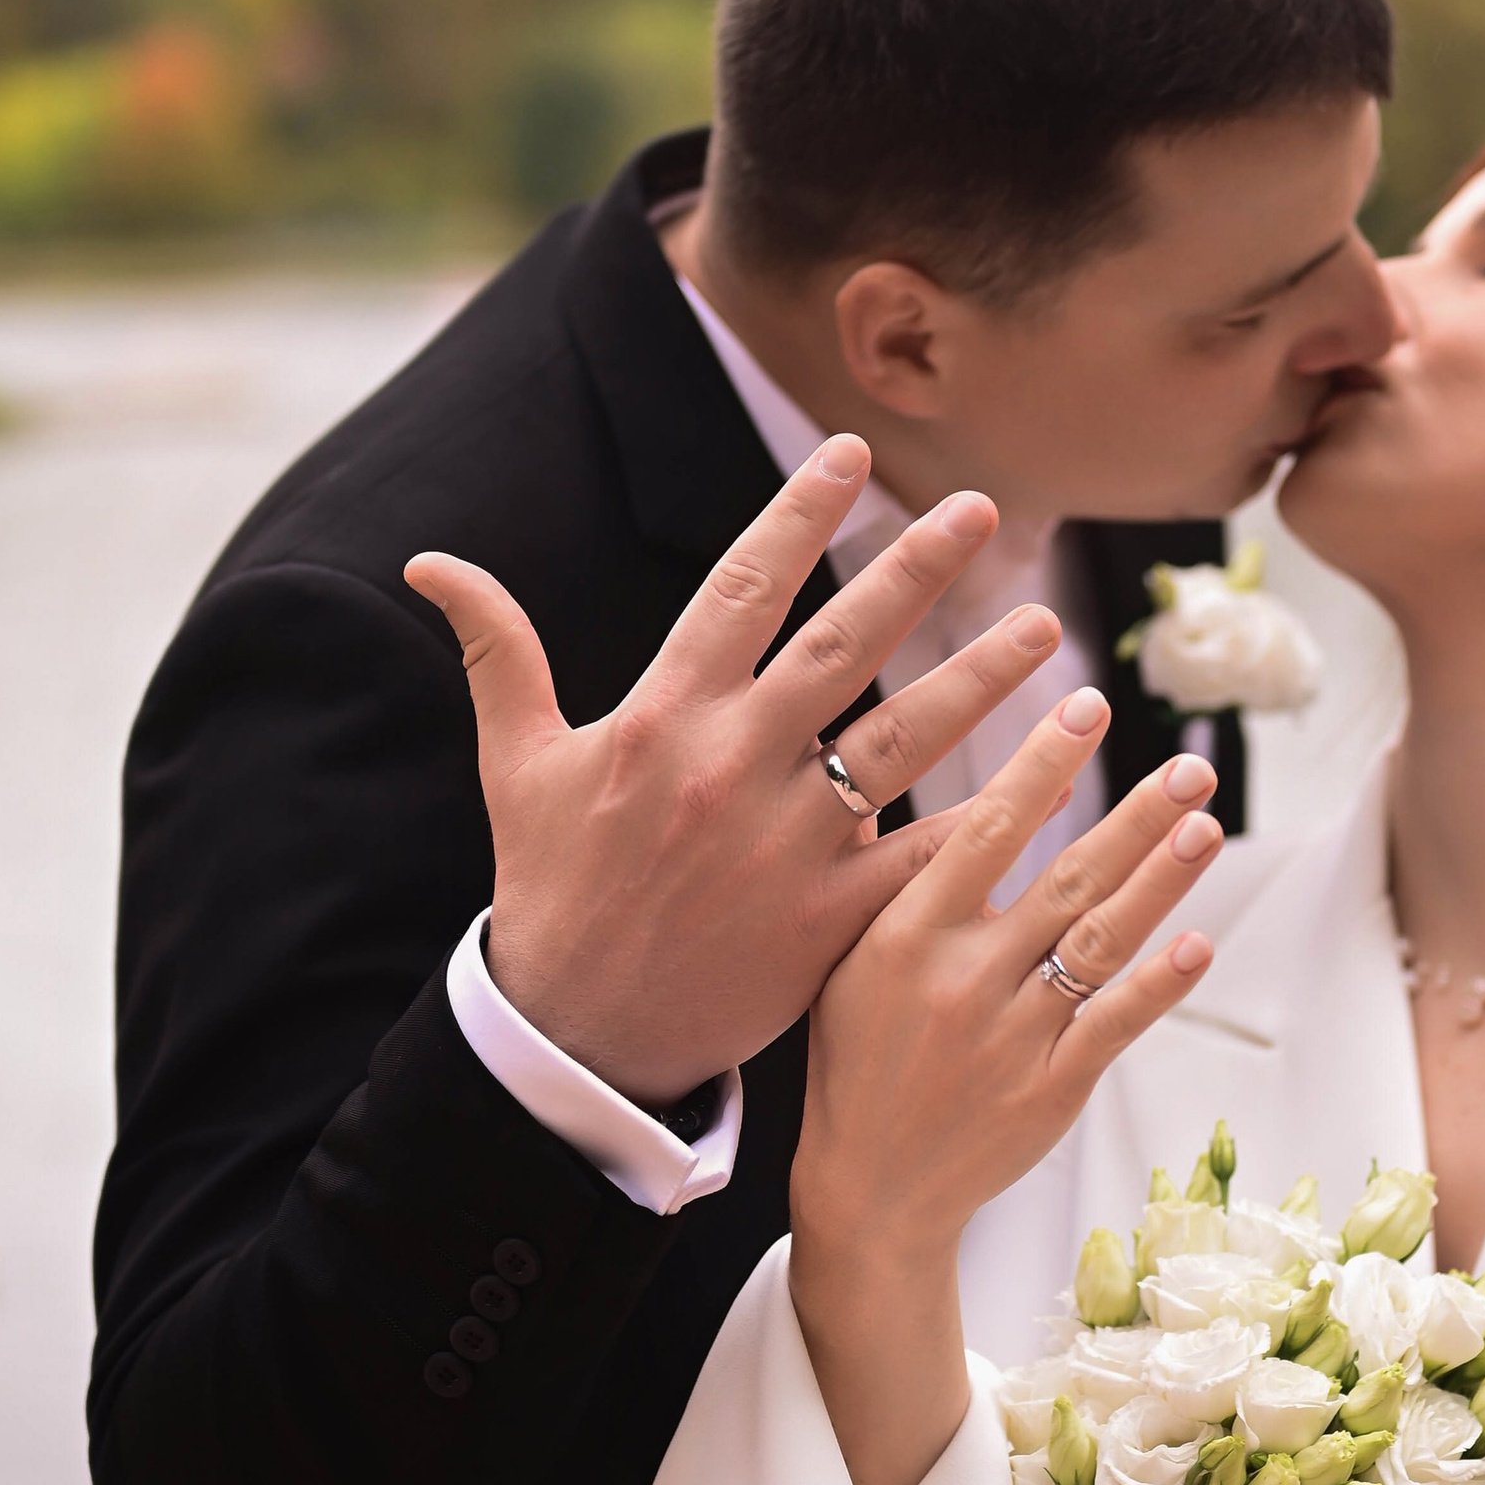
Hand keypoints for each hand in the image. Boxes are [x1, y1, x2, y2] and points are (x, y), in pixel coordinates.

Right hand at [405, 435, 1057, 1106]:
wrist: (579, 1033)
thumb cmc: (552, 887)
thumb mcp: (516, 764)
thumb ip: (499, 654)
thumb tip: (433, 563)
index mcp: (661, 718)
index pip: (739, 591)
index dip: (796, 515)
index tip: (848, 452)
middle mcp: (731, 768)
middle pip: (842, 648)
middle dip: (917, 572)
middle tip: (983, 510)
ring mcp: (786, 844)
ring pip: (902, 742)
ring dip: (981, 681)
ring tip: (1045, 626)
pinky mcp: (829, 919)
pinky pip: (923, 856)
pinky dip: (988, 817)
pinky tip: (1051, 775)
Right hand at [787, 693, 1226, 1484]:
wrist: (869, 1193)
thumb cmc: (852, 1063)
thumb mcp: (841, 961)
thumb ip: (877, 876)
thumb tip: (888, 782)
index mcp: (905, 936)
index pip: (986, 829)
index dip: (1040, 763)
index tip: (1085, 706)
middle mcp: (966, 978)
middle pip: (1067, 877)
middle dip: (1136, 815)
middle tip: (1189, 766)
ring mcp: (1016, 1035)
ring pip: (1102, 941)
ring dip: (1161, 880)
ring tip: (1204, 824)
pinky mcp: (1054, 1087)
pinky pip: (1116, 1022)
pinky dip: (1159, 981)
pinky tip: (1199, 939)